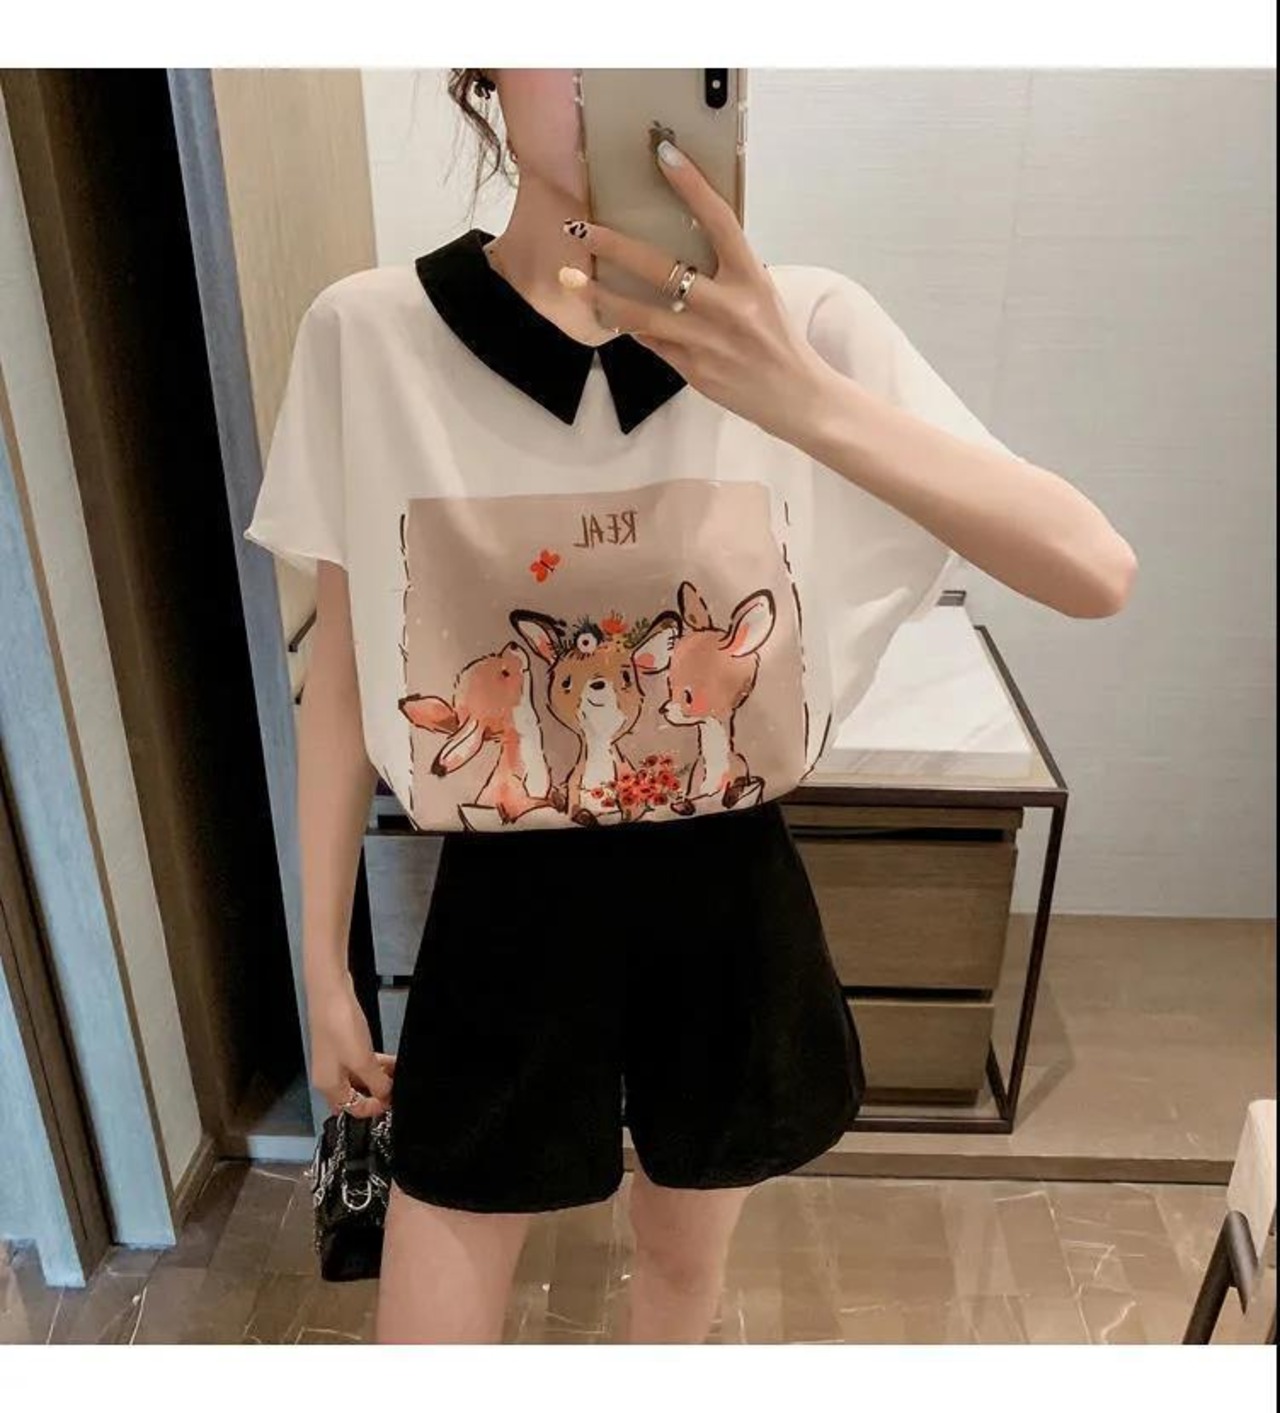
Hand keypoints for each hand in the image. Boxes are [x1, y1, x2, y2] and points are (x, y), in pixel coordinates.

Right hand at [307, 972, 394, 1117]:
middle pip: (356, 1095)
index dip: (375, 1108)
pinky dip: (376, 1063)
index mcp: (328, 1086)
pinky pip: (361, 1062)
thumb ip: (377, 1082)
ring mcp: (335, 1060)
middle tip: (397, 1087)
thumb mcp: (363, 1060)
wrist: (330, 992)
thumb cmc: (340, 1025)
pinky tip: (391, 1060)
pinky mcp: (342, 1045)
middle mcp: (329, 1076)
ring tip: (399, 1073)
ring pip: (360, 1078)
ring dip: (380, 1077)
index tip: (393, 1100)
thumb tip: (386, 1095)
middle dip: (378, 1093)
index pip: (353, 1110)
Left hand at [559, 139, 832, 440]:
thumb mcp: (761, 294)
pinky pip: (652, 343)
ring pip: (642, 314)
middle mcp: (729, 307)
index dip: (692, 184)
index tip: (663, 154)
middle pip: (661, 267)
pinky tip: (608, 314)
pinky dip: (630, 328)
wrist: (795, 396)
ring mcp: (707, 340)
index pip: (719, 220)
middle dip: (615, 246)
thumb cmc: (776, 340)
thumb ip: (725, 272)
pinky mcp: (693, 369)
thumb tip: (679, 248)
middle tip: (581, 228)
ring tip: (569, 278)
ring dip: (601, 294)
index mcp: (751, 278)